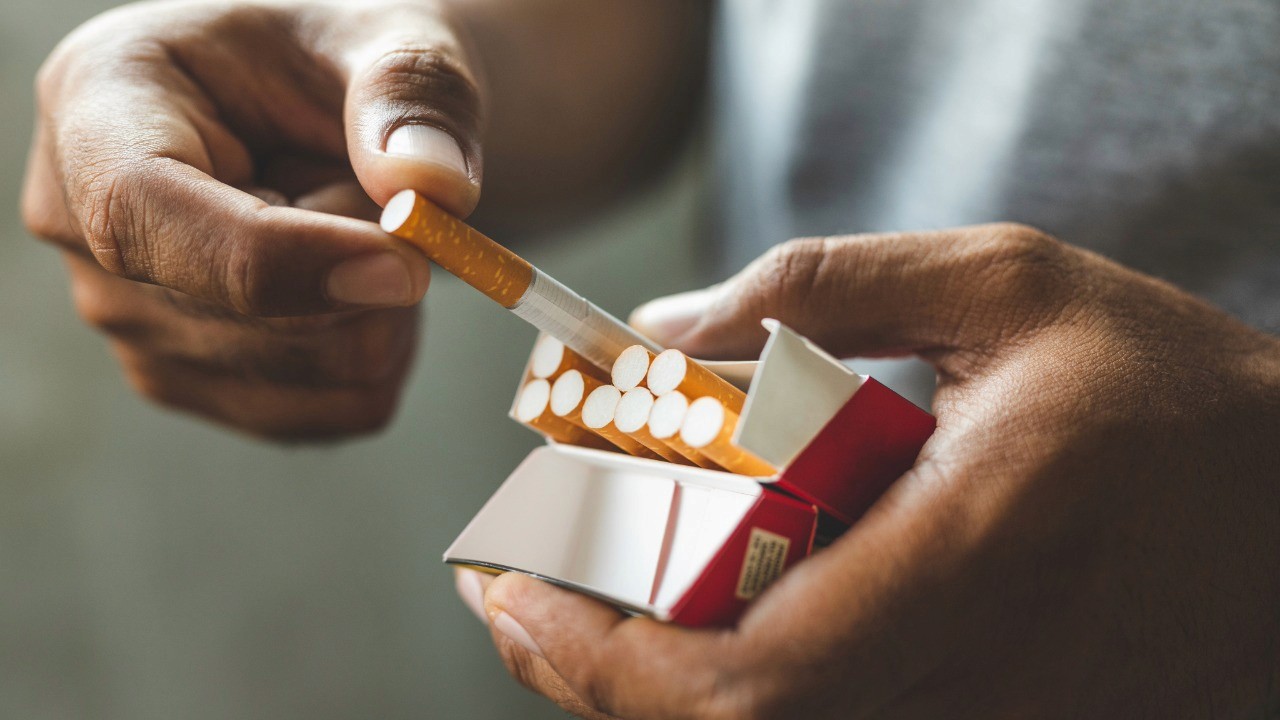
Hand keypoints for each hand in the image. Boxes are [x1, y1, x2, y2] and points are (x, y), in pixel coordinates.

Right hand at [21, 0, 482, 438]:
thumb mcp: (388, 35)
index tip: (406, 265)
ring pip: (313, 373)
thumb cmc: (342, 61)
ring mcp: (130, 321)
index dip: (279, 258)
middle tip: (385, 187)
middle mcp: (87, 228)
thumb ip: (411, 93)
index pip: (144, 213)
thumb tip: (428, 188)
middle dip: (366, 263)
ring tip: (357, 222)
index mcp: (99, 106)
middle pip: (245, 316)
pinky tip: (361, 281)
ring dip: (385, 306)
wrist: (337, 115)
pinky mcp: (195, 382)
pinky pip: (339, 409)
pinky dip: (389, 351)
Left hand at [462, 225, 1279, 717]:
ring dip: (643, 685)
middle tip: (510, 587)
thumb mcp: (1007, 282)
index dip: (602, 656)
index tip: (508, 585)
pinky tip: (689, 618)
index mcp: (976, 554)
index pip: (748, 679)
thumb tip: (662, 330)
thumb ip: (821, 292)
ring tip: (573, 595)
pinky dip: (730, 689)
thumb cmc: (1167, 387)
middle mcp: (977, 676)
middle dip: (587, 672)